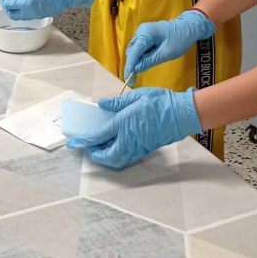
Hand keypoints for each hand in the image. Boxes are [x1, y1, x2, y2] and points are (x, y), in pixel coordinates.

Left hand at [0, 0, 93, 18]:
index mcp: (26, 4)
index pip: (7, 4)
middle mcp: (29, 13)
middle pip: (11, 14)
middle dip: (7, 5)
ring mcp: (35, 16)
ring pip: (18, 16)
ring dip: (14, 8)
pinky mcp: (39, 16)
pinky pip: (26, 15)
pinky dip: (22, 9)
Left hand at [67, 86, 202, 168]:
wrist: (181, 114)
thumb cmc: (160, 102)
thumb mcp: (136, 97)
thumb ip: (117, 103)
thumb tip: (102, 104)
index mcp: (123, 124)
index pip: (98, 136)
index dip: (84, 141)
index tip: (74, 143)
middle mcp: (128, 139)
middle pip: (106, 156)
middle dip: (95, 155)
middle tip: (89, 148)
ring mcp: (138, 147)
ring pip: (117, 160)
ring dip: (106, 158)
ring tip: (101, 148)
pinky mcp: (146, 149)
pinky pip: (127, 158)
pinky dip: (117, 157)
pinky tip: (116, 147)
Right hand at [124, 9, 215, 82]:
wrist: (189, 27)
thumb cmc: (180, 39)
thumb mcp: (166, 53)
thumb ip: (149, 61)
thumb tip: (136, 69)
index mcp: (146, 33)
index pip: (133, 52)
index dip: (130, 66)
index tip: (129, 79)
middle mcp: (141, 31)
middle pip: (132, 50)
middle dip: (132, 63)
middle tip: (134, 78)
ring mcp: (143, 32)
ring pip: (134, 49)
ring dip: (137, 60)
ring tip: (141, 70)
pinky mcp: (146, 34)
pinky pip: (140, 47)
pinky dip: (141, 55)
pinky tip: (146, 61)